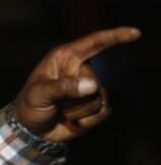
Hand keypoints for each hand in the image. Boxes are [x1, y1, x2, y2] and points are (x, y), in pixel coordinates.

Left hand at [12, 26, 140, 143]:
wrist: (31, 131)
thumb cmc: (30, 106)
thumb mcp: (38, 94)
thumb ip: (63, 87)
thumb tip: (92, 85)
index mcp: (65, 58)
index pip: (94, 43)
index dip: (115, 36)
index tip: (135, 33)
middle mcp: (81, 69)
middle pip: (94, 81)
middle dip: (72, 97)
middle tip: (54, 103)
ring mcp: (91, 87)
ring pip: (98, 99)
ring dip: (77, 111)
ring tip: (60, 111)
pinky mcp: (97, 105)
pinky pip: (102, 112)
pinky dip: (86, 121)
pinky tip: (72, 120)